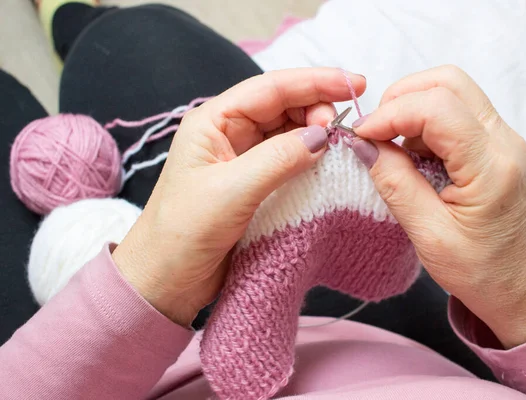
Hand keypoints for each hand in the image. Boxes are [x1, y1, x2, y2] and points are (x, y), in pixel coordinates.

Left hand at [112, 68, 365, 325]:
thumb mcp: (231, 191)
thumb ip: (278, 159)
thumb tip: (323, 136)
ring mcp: (243, 159)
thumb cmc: (183, 232)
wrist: (166, 280)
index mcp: (213, 122)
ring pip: (289, 131)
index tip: (354, 84)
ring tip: (344, 143)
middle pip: (284, 105)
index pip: (271, 88)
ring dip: (318, 132)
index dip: (315, 82)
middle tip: (347, 129)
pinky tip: (330, 162)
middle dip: (318, 108)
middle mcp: (230, 133)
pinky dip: (312, 158)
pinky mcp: (255, 184)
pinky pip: (290, 160)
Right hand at [352, 65, 525, 348]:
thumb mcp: (429, 234)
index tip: (361, 136)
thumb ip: (395, 183)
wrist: (525, 291)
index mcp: (492, 167)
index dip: (391, 113)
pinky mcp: (497, 149)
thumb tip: (364, 145)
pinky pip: (458, 115)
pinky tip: (412, 157)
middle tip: (375, 132)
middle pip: (449, 83)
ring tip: (392, 150)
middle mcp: (505, 143)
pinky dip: (426, 126)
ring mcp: (504, 142)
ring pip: (454, 93)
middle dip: (402, 98)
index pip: (437, 107)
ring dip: (413, 111)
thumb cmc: (483, 273)